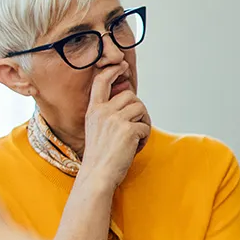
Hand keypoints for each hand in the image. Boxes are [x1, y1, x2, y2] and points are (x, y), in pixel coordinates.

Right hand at [79, 67, 149, 186]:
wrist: (97, 174)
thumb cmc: (100, 155)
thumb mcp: (97, 128)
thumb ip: (108, 113)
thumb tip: (129, 99)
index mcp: (93, 110)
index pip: (100, 82)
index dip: (112, 71)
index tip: (121, 65)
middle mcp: (103, 111)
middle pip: (130, 95)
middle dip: (138, 109)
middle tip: (136, 125)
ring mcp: (115, 120)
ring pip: (140, 108)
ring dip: (143, 122)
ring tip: (135, 137)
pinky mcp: (128, 130)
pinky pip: (146, 127)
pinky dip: (144, 138)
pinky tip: (135, 147)